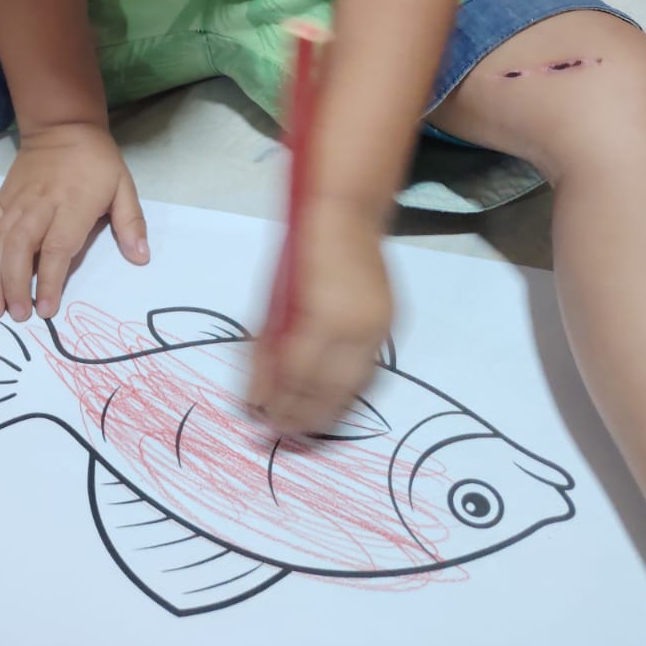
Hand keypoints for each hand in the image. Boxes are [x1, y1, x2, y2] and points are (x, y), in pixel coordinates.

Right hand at [0, 123, 147, 322]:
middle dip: (14, 285)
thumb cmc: (96, 161)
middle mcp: (39, 206)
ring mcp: (17, 203)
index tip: (45, 309)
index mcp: (72, 205)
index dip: (49, 280)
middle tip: (15, 316)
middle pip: (20, 248)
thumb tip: (141, 257)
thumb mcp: (123, 185)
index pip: (57, 247)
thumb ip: (131, 222)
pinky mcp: (2, 200)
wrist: (62, 126)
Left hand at [248, 200, 392, 435]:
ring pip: (356, 387)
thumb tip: (256, 393)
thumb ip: (266, 347)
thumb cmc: (299, 248)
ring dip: (330, 411)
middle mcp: (356, 327)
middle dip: (303, 418)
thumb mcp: (272, 297)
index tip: (259, 419)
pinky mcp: (390, 324)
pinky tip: (331, 398)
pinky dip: (349, 389)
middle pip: (330, 392)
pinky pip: (370, 369)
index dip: (278, 404)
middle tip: (279, 432)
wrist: (346, 213)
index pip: (297, 378)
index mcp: (322, 317)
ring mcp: (379, 326)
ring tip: (304, 425)